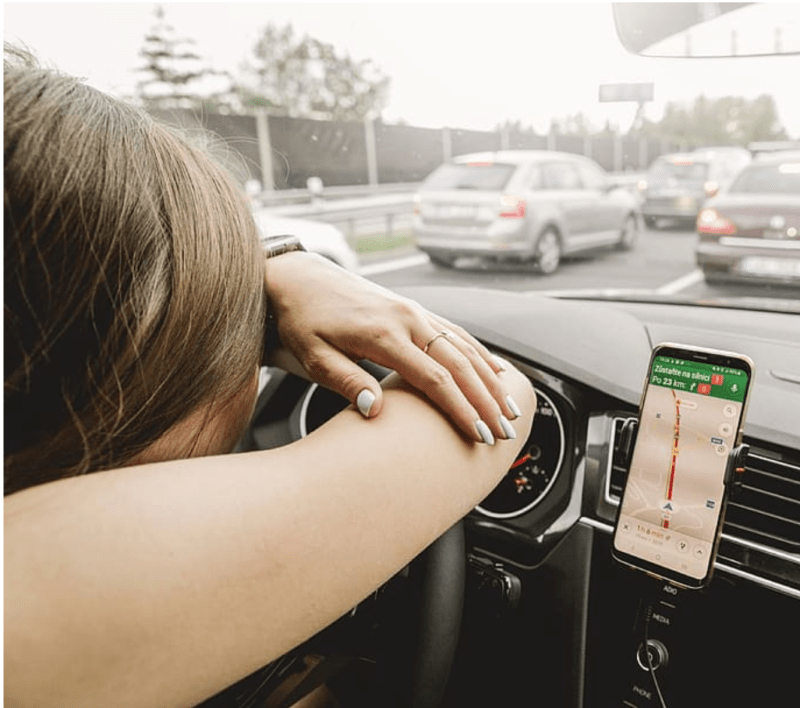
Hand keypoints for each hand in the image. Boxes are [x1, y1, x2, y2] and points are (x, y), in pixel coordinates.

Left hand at [263, 252, 523, 443]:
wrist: (301, 279)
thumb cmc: (304, 320)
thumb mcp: (312, 355)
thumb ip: (345, 379)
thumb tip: (374, 408)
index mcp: (383, 333)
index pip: (433, 377)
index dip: (459, 409)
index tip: (477, 434)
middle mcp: (407, 318)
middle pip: (459, 363)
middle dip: (487, 400)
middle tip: (505, 429)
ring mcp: (414, 312)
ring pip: (465, 346)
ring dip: (491, 379)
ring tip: (511, 407)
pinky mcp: (415, 310)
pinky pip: (457, 332)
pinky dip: (480, 353)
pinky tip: (494, 370)